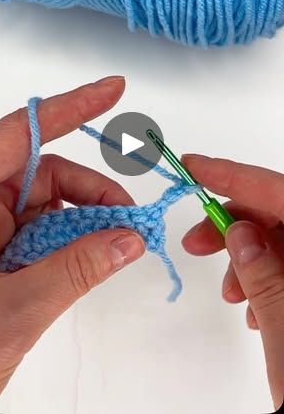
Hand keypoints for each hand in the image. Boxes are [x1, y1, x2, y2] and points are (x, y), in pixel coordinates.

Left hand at [0, 76, 144, 407]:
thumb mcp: (13, 310)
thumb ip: (77, 270)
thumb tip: (130, 240)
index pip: (18, 136)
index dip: (69, 108)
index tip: (113, 90)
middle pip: (43, 174)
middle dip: (92, 190)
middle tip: (131, 218)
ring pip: (48, 204)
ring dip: (87, 219)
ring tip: (118, 242)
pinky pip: (44, 231)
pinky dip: (73, 241)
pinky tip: (92, 257)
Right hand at [182, 154, 283, 408]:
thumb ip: (265, 277)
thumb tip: (240, 234)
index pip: (280, 192)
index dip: (232, 175)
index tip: (194, 166)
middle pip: (280, 214)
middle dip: (233, 223)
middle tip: (196, 239)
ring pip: (282, 241)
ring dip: (247, 256)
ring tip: (230, 290)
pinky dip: (264, 275)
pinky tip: (254, 303)